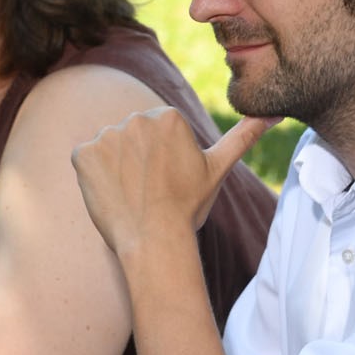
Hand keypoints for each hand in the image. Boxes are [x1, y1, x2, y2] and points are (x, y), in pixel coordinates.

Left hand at [72, 108, 276, 257]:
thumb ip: (243, 136)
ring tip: (131, 195)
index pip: (157, 132)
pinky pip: (85, 161)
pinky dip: (93, 178)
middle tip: (151, 191)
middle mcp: (136, 118)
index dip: (162, 160)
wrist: (155, 241)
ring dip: (115, 169)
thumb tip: (272, 114)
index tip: (168, 181)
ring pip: (109, 149)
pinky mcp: (82, 155)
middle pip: (133, 137)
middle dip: (138, 161)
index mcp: (168, 116)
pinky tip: (111, 195)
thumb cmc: (188, 206)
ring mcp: (106, 135)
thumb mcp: (218, 168)